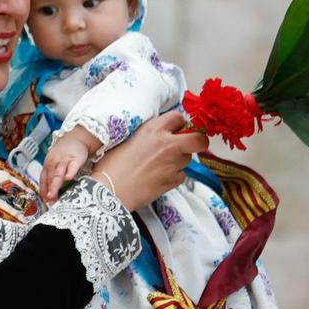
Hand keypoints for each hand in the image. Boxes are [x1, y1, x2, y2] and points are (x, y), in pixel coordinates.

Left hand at [42, 127, 98, 203]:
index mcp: (47, 166)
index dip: (43, 191)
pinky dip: (70, 171)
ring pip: (58, 174)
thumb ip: (52, 178)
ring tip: (53, 195)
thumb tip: (48, 197)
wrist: (74, 139)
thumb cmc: (63, 156)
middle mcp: (53, 163)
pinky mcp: (75, 158)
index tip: (45, 202)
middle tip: (48, 201)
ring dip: (54, 184)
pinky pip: (72, 166)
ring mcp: (64, 161)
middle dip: (48, 190)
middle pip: (50, 178)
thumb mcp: (54, 165)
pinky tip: (68, 178)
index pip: (43, 180)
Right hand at [89, 111, 206, 209]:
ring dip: (180, 160)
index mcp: (153, 130)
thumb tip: (157, 134)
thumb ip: (146, 135)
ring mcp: (173, 163)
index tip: (175, 129)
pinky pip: (181, 175)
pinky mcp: (173, 181)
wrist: (109, 191)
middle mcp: (167, 144)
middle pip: (199, 139)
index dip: (178, 124)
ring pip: (188, 158)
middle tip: (188, 145)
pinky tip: (158, 177)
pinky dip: (173, 176)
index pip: (179, 118)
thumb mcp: (126, 140)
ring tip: (161, 165)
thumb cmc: (111, 167)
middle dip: (197, 141)